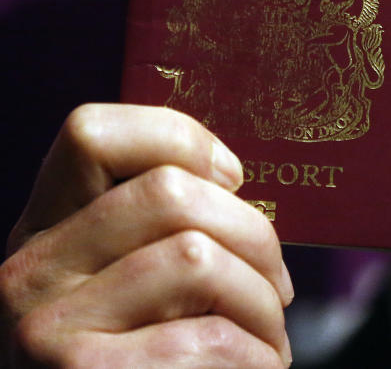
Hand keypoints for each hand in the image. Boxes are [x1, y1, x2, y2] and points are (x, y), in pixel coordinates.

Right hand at [0, 104, 294, 366]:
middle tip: (277, 284)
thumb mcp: (128, 287)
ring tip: (268, 338)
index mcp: (43, 231)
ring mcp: (45, 330)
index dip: (179, 137)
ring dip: (262, 305)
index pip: (91, 133)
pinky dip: (256, 358)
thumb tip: (233, 181)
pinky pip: (206, 340)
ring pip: (198, 257)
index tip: (235, 177)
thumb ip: (154, 233)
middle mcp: (26, 272)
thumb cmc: (143, 360)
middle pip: (171, 192)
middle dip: (255, 236)